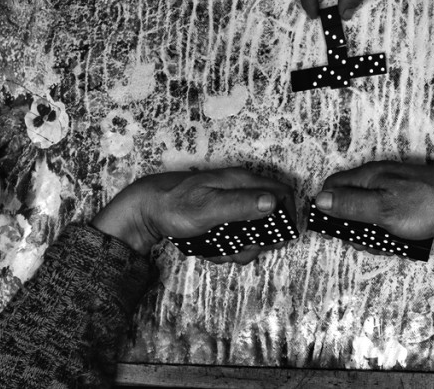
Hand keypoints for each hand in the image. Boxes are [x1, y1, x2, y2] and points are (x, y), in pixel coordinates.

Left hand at [91, 168, 293, 263]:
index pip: (282, 193)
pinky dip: (227, 247)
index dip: (287, 217)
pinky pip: (235, 234)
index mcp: (242, 182)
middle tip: (241, 252)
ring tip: (220, 252)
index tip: (279, 239)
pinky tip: (211, 248)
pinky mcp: (222, 214)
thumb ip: (241, 205)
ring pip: (252, 230)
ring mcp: (231, 202)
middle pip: (269, 216)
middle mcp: (240, 190)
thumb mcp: (208, 208)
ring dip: (241, 248)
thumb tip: (273, 203)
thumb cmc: (175, 206)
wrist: (146, 209)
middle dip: (259, 240)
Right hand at [314, 161, 433, 240]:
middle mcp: (381, 177)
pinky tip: (401, 240)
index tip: (335, 230)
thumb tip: (320, 199)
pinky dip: (390, 230)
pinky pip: (388, 216)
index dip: (328, 208)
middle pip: (351, 202)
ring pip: (370, 213)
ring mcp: (396, 188)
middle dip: (354, 227)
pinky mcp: (409, 199)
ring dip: (374, 233)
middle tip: (370, 243)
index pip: (334, 186)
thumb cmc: (425, 206)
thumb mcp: (382, 209)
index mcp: (371, 174)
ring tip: (389, 244)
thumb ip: (350, 204)